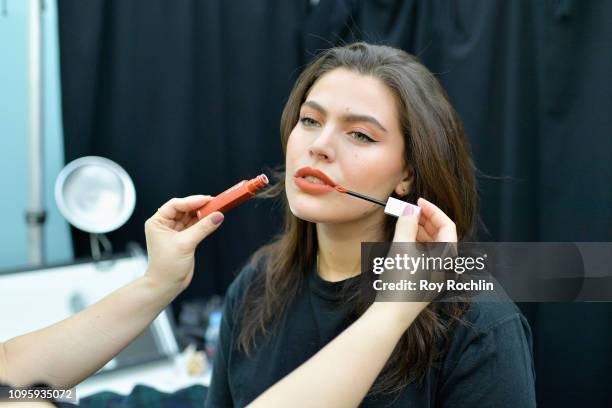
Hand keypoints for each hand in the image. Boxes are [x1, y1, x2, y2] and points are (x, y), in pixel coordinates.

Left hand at [144, 195, 223, 293]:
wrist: (166, 286)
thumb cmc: (166, 267)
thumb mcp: (185, 244)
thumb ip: (203, 228)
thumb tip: (217, 216)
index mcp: (157, 222)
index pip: (175, 205)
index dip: (191, 201)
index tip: (206, 199)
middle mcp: (165, 225)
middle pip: (184, 209)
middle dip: (198, 206)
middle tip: (214, 203)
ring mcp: (174, 232)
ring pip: (190, 217)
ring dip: (202, 214)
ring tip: (216, 210)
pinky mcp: (184, 239)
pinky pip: (195, 226)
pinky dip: (203, 223)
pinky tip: (212, 220)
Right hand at [375, 197, 457, 326]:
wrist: (391, 314)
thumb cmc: (400, 281)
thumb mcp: (402, 248)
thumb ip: (406, 224)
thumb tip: (408, 210)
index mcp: (448, 257)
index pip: (447, 225)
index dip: (432, 210)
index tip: (417, 202)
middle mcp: (446, 266)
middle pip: (441, 235)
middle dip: (424, 220)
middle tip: (407, 211)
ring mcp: (436, 275)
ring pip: (432, 246)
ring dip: (419, 231)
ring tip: (403, 222)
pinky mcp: (425, 281)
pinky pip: (425, 256)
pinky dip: (415, 244)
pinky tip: (402, 240)